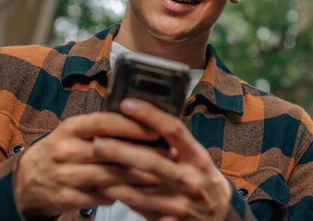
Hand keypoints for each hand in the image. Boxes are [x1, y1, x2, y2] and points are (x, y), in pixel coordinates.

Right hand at [14, 112, 162, 216]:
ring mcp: (64, 175)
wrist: (28, 180)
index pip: (104, 122)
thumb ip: (103, 126)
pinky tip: (140, 192)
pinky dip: (122, 194)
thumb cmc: (64, 149)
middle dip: (143, 154)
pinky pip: (101, 196)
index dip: (131, 126)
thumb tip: (144, 119)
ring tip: (162, 175)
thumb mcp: (76, 131)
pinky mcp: (66, 197)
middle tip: (169, 155)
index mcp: (71, 127)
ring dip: (138, 177)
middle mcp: (65, 149)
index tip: (156, 130)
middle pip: (110, 151)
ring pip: (109, 176)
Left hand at [92, 99, 232, 220]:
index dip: (150, 115)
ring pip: (138, 189)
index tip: (127, 103)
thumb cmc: (204, 180)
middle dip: (121, 150)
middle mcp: (190, 179)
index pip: (173, 130)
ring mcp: (179, 204)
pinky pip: (137, 208)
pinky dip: (119, 197)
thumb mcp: (198, 159)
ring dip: (112, 177)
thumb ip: (176, 144)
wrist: (221, 217)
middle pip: (151, 161)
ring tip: (91, 166)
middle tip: (98, 141)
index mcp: (198, 157)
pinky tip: (103, 188)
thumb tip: (143, 119)